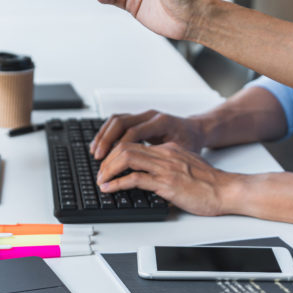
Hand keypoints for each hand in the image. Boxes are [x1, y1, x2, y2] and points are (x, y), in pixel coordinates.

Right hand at [90, 110, 204, 159]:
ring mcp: (144, 115)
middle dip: (106, 141)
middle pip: (120, 123)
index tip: (110, 163)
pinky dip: (107, 132)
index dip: (119, 149)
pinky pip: (118, 121)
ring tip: (95, 152)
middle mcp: (151, 115)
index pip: (133, 133)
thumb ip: (164, 161)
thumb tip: (149, 177)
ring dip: (103, 136)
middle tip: (98, 158)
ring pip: (116, 120)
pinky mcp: (139, 118)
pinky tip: (101, 145)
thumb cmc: (191, 144)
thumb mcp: (182, 154)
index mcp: (162, 123)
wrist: (197, 130)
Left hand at [96, 141, 234, 215]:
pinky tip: (110, 189)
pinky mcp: (166, 183)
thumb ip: (169, 169)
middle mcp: (165, 154)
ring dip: (108, 170)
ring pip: (126, 158)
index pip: (134, 144)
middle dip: (107, 159)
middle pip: (125, 146)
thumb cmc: (211, 184)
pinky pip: (135, 179)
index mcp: (169, 150)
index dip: (116, 153)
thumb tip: (152, 180)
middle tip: (100, 172)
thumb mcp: (186, 169)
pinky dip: (117, 184)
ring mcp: (165, 168)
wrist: (227, 190)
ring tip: (101, 180)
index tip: (107, 164)